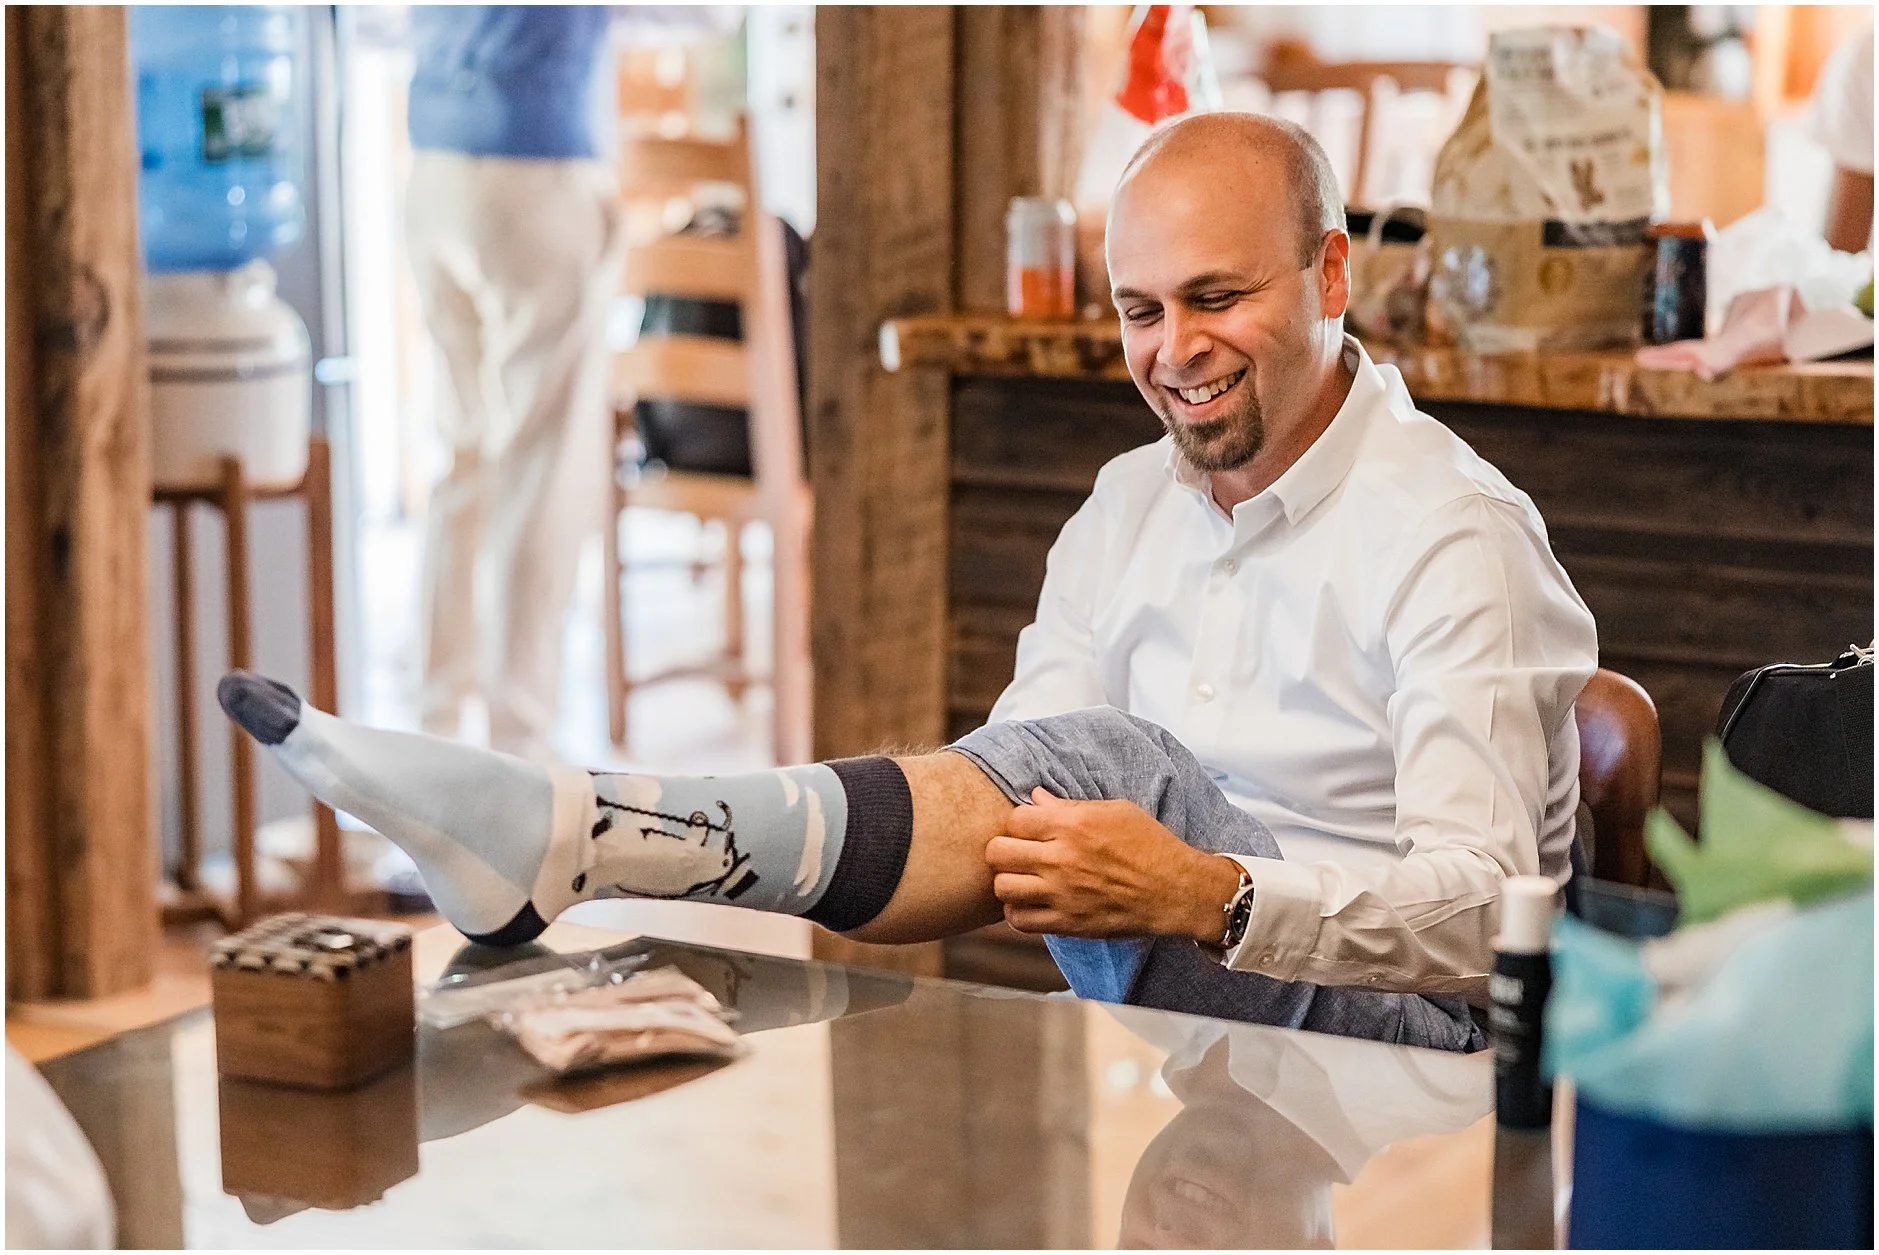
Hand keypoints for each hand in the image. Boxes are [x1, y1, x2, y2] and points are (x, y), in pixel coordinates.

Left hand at [985, 788, 1245, 941]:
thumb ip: (1069, 805)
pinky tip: (1032, 903)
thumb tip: (1035, 797)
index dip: (1019, 823)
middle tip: (1018, 854)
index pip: (1014, 819)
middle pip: (997, 852)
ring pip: (1002, 887)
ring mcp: (1063, 894)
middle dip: (1003, 850)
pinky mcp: (1068, 923)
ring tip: (1022, 879)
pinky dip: (1018, 912)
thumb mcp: (1115, 811)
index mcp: (1074, 824)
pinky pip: (1020, 920)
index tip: (1030, 830)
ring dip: (1008, 882)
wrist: (1177, 890)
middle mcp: (1062, 859)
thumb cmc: (1150, 845)